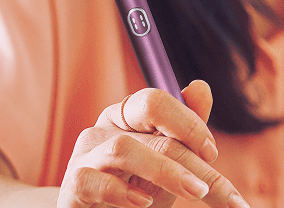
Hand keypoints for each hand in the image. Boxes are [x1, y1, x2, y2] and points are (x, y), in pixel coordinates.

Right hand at [57, 80, 249, 207]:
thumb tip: (201, 86)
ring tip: (195, 192)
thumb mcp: (165, 163)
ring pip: (122, 149)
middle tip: (213, 189)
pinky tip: (144, 203)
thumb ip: (183, 129)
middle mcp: (101, 131)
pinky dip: (120, 191)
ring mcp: (82, 158)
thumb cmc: (133, 190)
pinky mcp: (70, 188)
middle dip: (192, 161)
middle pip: (150, 132)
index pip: (155, 102)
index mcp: (124, 118)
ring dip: (165, 172)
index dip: (187, 123)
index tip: (212, 154)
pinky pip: (90, 179)